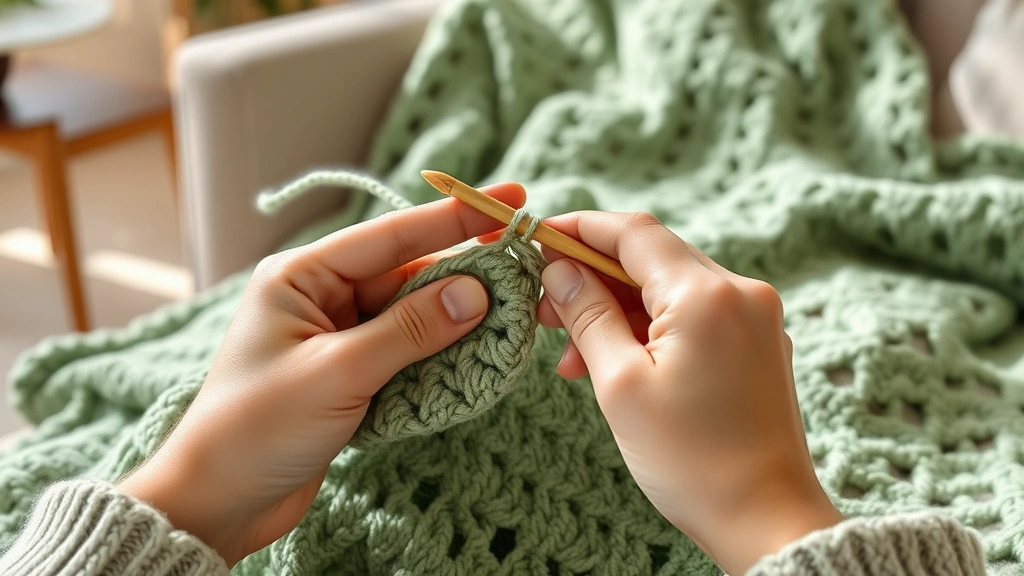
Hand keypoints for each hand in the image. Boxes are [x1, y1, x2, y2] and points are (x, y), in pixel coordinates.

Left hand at [118, 183, 525, 565]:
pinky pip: (405, 352)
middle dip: (463, 275)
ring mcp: (336, 337)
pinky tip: (475, 354)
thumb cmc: (256, 428)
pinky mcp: (348, 375)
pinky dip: (439, 355)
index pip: (390, 236)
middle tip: (522, 266)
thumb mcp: (337, 373)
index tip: (507, 199)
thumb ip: (409, 330)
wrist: (217, 503)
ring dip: (456, 320)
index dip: (453, 217)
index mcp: (301, 276)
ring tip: (510, 313)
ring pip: (411, 315)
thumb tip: (476, 293)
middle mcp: (320, 298)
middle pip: (407, 274)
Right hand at [534, 212, 842, 574]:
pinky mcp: (759, 343)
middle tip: (544, 309)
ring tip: (571, 358)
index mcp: (706, 295)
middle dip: (592, 279)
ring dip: (618, 311)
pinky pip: (694, 316)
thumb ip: (587, 316)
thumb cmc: (691, 460)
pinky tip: (616, 363)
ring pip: (669, 289)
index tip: (538, 238)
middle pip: (651, 258)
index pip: (632, 232)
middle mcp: (740, 292)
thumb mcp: (620, 385)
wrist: (766, 520)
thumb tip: (558, 270)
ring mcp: (756, 318)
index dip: (579, 229)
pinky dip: (651, 329)